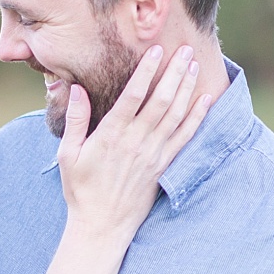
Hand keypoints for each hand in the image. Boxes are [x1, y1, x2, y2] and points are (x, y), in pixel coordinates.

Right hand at [57, 43, 213, 244]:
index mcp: (111, 136)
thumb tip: (75, 88)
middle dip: (174, 72)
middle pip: (161, 100)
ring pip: (177, 114)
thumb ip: (75, 120)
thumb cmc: (81, 190)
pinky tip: (206, 99)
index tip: (156, 50)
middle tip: (184, 48)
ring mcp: (154, 154)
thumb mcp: (67, 154)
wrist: (103, 225)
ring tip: (194, 64)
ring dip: (187, 87)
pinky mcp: (164, 165)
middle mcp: (137, 142)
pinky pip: (186, 136)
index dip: (146, 71)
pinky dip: (198, 116)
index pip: (132, 96)